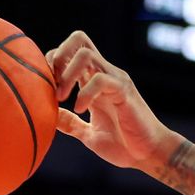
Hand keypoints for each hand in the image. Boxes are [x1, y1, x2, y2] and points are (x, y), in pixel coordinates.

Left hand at [49, 31, 178, 170]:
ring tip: (62, 97)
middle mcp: (104, 73)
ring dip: (67, 74)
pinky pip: (100, 80)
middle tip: (53, 85)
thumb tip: (48, 117)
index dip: (52, 62)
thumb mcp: (88, 134)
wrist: (149, 154)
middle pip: (79, 39)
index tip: (46, 87)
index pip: (71, 51)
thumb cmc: (123, 144)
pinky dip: (84, 93)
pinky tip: (80, 109)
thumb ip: (70, 124)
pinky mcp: (124, 91)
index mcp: (95, 80)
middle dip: (58, 57)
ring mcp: (115, 79)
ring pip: (86, 54)